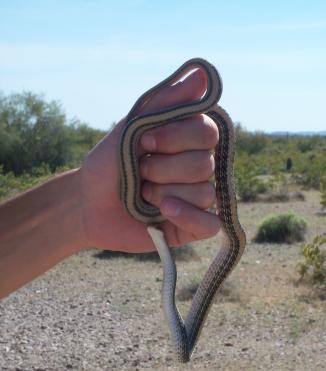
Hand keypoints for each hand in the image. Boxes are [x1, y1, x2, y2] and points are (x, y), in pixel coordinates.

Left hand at [80, 67, 219, 251]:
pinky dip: (188, 217)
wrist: (87, 204)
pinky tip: (164, 212)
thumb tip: (202, 74)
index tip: (145, 142)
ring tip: (143, 195)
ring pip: (204, 193)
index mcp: (188, 142)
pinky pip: (210, 225)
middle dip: (163, 169)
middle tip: (140, 172)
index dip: (176, 137)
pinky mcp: (191, 228)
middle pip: (206, 164)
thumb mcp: (131, 128)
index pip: (208, 132)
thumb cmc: (108, 164)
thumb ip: (166, 102)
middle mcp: (198, 168)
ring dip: (164, 193)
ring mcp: (196, 199)